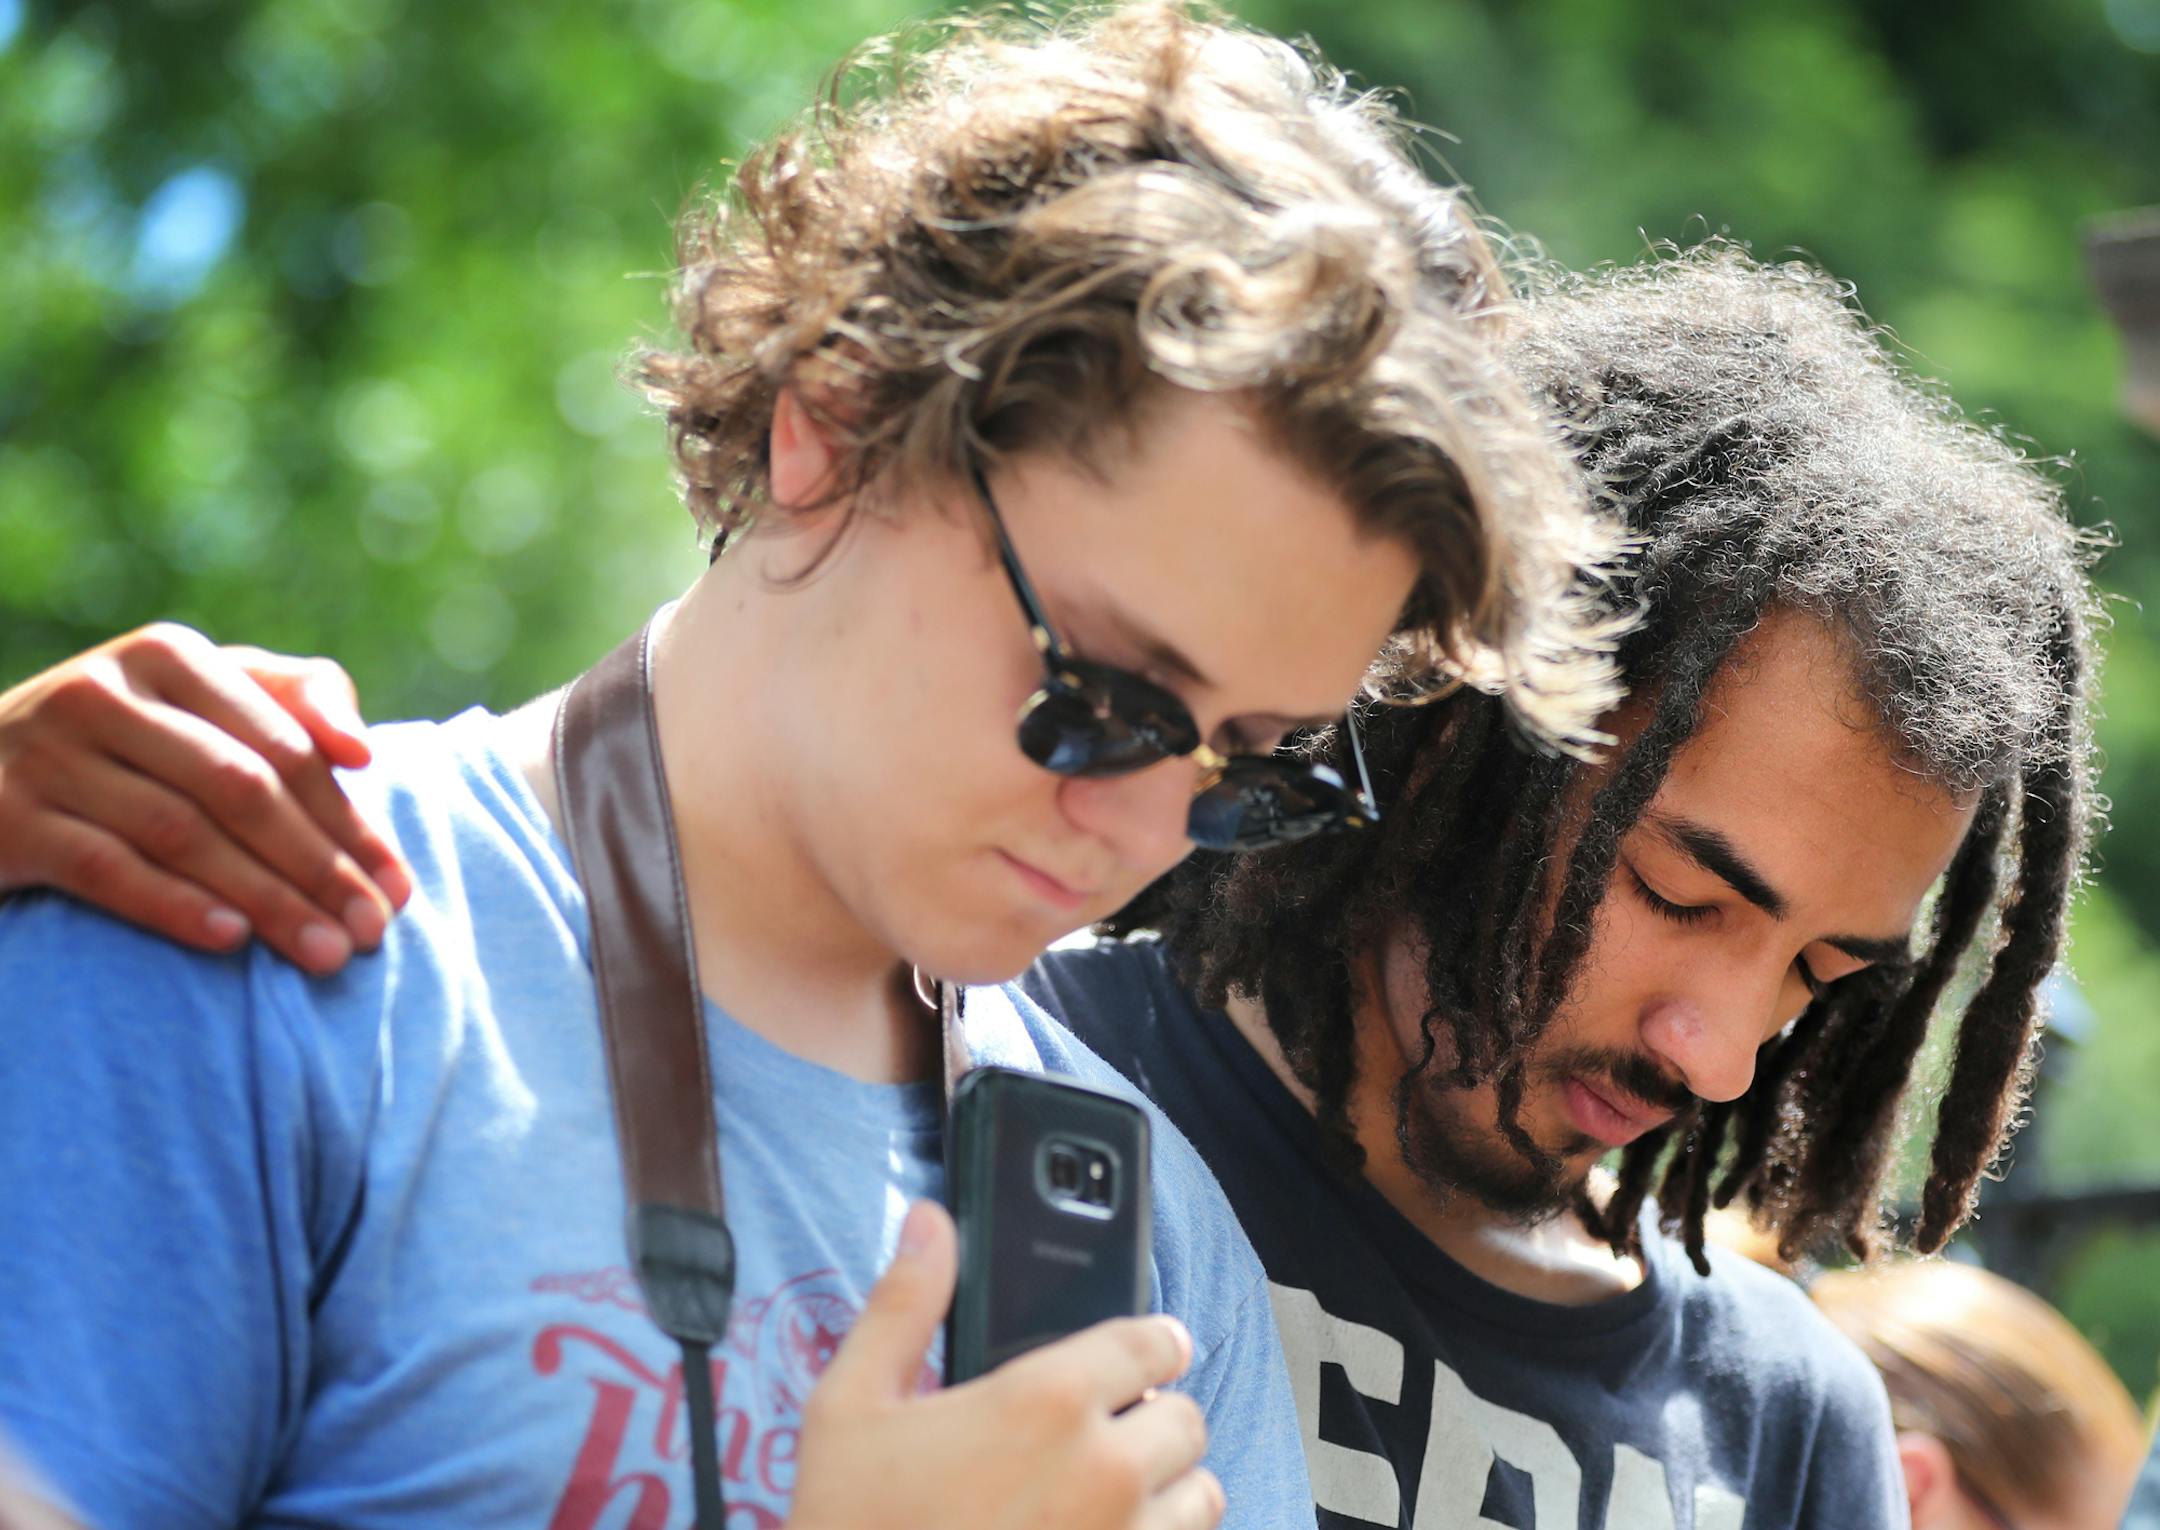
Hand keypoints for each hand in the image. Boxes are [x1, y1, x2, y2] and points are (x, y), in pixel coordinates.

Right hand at [0, 623, 411, 973]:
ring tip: (324, 952)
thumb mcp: (202, 703)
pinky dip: (174, 904)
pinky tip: (232, 940)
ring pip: (181, 832)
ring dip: (265, 898)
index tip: (399, 885)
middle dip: (317, 866)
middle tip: (372, 930)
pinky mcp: (6, 818)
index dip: (349, 819)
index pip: (283, 745)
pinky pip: (105, 868)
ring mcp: (48, 754)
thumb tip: (360, 751)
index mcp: (169, 657)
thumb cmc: (127, 742)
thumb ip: (295, 701)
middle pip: (239, 788)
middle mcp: (104, 692)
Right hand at [789, 1201, 1223, 1529]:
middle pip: (1186, 1419)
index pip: (1153, 1343)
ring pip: (1201, 1494)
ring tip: (1116, 1492)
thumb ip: (904, 1303)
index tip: (1144, 1351)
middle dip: (1154, 1417)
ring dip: (1169, 1487)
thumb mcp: (851, 1403)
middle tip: (1109, 1431)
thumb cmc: (851, 1522)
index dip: (1152, 1340)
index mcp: (1047, 1400)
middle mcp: (1103, 1469)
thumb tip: (930, 1220)